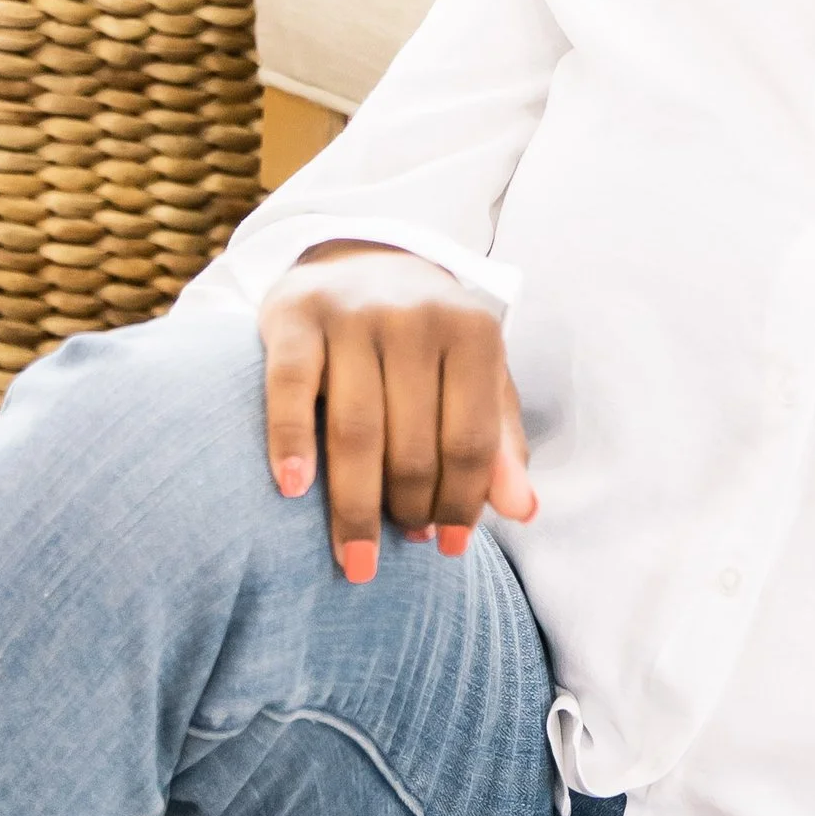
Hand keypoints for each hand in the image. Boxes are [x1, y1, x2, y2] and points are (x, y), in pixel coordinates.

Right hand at [260, 244, 534, 581]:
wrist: (359, 259)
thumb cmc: (427, 343)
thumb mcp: (477, 379)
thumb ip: (499, 444)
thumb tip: (524, 511)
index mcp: (473, 332)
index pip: (471, 440)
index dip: (462, 503)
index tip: (448, 547)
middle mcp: (415, 317)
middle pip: (413, 443)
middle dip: (408, 509)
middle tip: (397, 548)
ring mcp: (353, 315)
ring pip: (356, 429)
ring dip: (354, 505)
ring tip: (355, 556)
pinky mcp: (296, 317)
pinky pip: (291, 389)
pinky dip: (290, 442)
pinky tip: (294, 490)